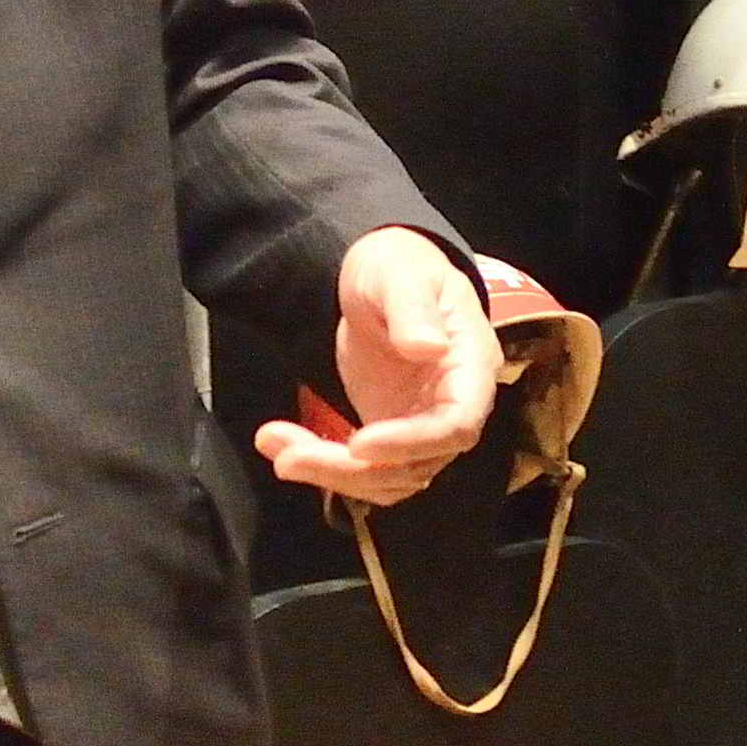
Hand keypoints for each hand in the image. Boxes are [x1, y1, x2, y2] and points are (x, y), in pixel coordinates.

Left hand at [260, 231, 497, 504]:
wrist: (378, 278)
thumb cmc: (397, 267)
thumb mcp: (400, 276)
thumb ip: (414, 310)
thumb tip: (429, 346)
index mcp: (470, 367)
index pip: (457, 425)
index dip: (412, 443)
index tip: (358, 444)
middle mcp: (453, 406)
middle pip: (417, 464)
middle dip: (353, 471)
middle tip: (290, 459)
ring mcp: (422, 425)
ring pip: (388, 478)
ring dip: (332, 475)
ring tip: (277, 450)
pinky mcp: (390, 434)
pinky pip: (364, 469)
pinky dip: (323, 466)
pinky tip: (280, 445)